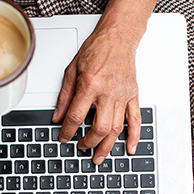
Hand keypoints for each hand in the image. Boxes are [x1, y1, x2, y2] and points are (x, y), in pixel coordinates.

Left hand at [52, 23, 141, 163]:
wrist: (118, 36)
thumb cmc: (96, 49)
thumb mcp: (72, 70)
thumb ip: (64, 96)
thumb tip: (57, 116)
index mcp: (90, 85)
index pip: (76, 116)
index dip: (67, 131)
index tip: (63, 138)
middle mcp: (108, 92)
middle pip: (99, 127)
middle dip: (88, 142)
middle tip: (80, 147)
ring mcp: (123, 95)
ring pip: (116, 128)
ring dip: (107, 146)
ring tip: (98, 156)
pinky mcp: (133, 95)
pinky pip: (135, 119)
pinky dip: (134, 136)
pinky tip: (129, 148)